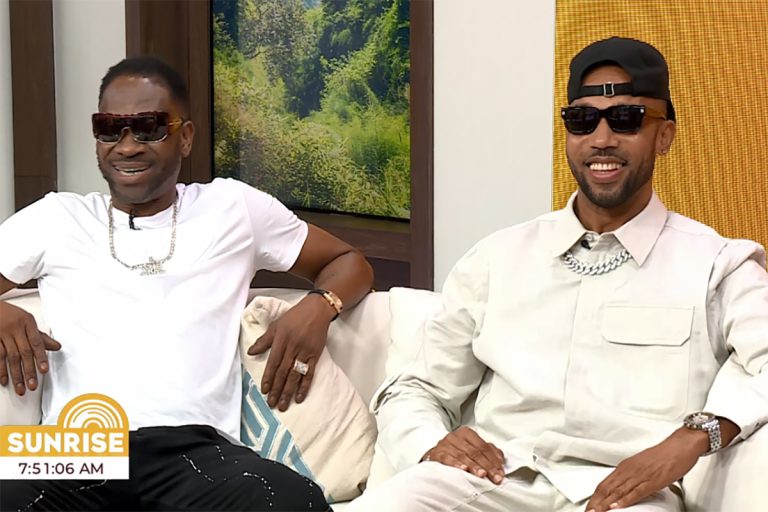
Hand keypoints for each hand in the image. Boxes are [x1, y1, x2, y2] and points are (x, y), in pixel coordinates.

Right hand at [0, 301, 60, 394]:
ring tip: (20, 388)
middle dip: (29, 370)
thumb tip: (57, 346)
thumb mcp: (26, 321)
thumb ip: (40, 336)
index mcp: (27, 322)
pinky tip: (4, 380)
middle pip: (24, 352)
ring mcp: (1, 334)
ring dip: (15, 374)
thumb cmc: (10, 314)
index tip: (44, 370)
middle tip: (33, 385)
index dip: (41, 357)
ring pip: (10, 357)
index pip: (37, 342)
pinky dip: (0, 369)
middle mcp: (15, 328)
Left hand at [247, 294, 334, 410]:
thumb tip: (250, 352)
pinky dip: (305, 386)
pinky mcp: (315, 355)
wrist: (317, 310)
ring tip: (284, 405)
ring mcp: (305, 352)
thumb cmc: (295, 316)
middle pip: (283, 372)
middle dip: (277, 389)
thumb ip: (264, 340)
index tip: (264, 391)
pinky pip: (310, 373)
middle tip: (272, 404)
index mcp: (281, 340)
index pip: (273, 362)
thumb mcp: (276, 325)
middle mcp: (293, 347)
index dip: (268, 377)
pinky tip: (300, 397)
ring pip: (295, 375)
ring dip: (289, 391)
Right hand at [421, 426, 504, 483]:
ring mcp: (445, 444)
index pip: (483, 447)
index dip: (493, 460)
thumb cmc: (457, 451)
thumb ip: (488, 451)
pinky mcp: (436, 453)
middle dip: (487, 466)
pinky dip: (456, 464)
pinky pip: (447, 458)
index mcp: (466, 433)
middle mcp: (455, 436)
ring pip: (462, 455)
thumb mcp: (472, 448)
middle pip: (475, 452)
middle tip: (495, 478)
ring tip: (482, 475)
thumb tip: (501, 461)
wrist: (434, 452)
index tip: (500, 473)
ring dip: (474, 466)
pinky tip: (463, 470)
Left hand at [586, 428, 707, 510]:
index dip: (595, 497)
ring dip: (606, 504)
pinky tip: (617, 507)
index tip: (589, 506)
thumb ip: (631, 476)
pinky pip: (636, 492)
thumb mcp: (641, 465)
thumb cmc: (663, 455)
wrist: (680, 446)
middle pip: (607, 489)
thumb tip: (622, 487)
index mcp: (625, 467)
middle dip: (596, 503)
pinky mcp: (653, 480)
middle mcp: (629, 470)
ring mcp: (640, 475)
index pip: (604, 484)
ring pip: (618, 491)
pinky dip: (625, 500)